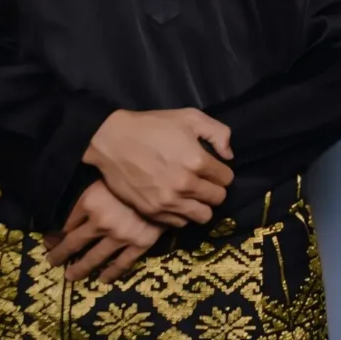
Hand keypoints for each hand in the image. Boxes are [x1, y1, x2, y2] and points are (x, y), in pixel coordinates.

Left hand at [45, 178, 162, 281]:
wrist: (169, 183)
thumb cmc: (135, 173)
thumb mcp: (105, 178)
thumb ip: (88, 194)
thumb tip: (66, 216)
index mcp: (89, 202)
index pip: (67, 223)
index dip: (56, 235)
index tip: (48, 243)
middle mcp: (100, 223)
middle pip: (74, 244)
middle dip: (60, 255)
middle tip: (52, 262)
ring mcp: (120, 237)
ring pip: (95, 258)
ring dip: (80, 269)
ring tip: (71, 277)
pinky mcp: (140, 245)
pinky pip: (122, 264)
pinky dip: (110, 273)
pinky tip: (102, 280)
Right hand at [84, 107, 233, 226]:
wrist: (112, 141)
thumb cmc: (152, 126)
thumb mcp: (190, 117)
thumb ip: (218, 133)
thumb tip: (229, 156)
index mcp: (198, 161)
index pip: (227, 178)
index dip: (221, 172)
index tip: (211, 168)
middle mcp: (186, 185)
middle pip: (218, 199)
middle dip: (214, 189)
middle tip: (203, 182)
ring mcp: (169, 202)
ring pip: (203, 216)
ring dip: (201, 205)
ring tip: (191, 195)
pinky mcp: (153, 212)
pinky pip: (180, 223)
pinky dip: (182, 214)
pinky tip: (175, 201)